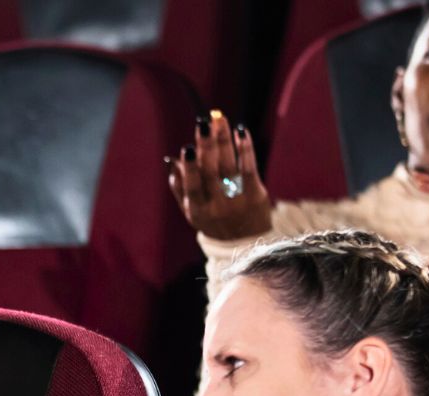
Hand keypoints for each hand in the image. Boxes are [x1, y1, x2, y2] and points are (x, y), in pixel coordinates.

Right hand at [168, 111, 271, 240]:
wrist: (245, 242)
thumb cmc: (213, 221)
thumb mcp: (192, 211)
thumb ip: (180, 188)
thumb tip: (172, 161)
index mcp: (197, 211)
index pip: (192, 186)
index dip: (190, 167)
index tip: (188, 148)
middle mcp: (217, 206)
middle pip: (211, 171)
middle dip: (207, 145)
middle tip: (204, 122)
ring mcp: (238, 200)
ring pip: (229, 165)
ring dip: (224, 139)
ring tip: (219, 120)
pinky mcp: (255, 194)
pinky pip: (249, 167)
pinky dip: (244, 148)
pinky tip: (240, 131)